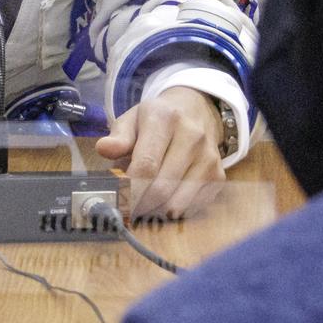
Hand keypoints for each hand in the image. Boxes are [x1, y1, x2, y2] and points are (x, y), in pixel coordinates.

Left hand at [96, 87, 228, 217]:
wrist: (196, 111)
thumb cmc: (157, 119)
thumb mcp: (133, 119)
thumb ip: (118, 136)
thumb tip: (104, 148)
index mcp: (165, 118)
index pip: (146, 164)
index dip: (129, 188)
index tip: (118, 200)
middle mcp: (192, 137)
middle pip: (161, 188)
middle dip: (139, 204)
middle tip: (126, 209)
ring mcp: (209, 157)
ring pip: (177, 203)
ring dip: (156, 212)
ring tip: (143, 206)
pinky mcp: (218, 176)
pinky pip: (193, 207)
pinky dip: (174, 212)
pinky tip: (163, 203)